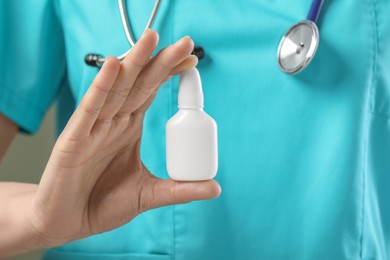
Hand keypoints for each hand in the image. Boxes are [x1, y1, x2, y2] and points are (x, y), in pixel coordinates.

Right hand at [26, 30, 220, 246]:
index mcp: (128, 127)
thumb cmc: (102, 204)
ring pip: (117, 89)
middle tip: (185, 42)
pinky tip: (114, 66)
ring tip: (152, 39)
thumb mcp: (148, 194)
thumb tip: (216, 187)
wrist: (67, 222)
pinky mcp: (74, 140)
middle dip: (161, 61)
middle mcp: (113, 122)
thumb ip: (180, 190)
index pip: (151, 92)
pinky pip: (89, 110)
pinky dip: (101, 87)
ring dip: (134, 63)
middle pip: (139, 84)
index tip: (191, 60)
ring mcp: (93, 128)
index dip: (169, 75)